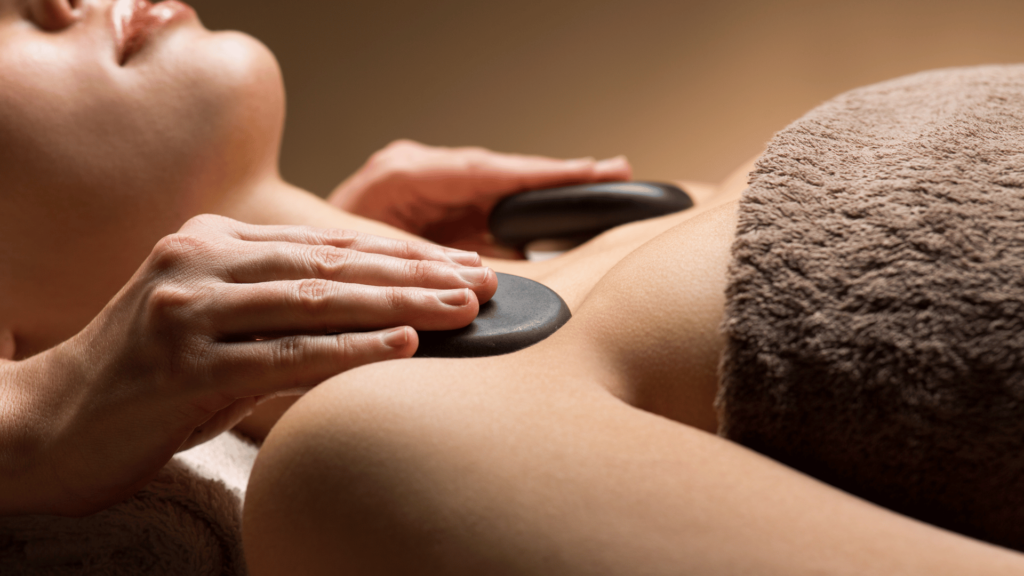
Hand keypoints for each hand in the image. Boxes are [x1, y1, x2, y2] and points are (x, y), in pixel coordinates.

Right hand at [5, 214, 494, 514]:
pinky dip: (351, 351)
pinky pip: (285, 356)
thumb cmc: (142, 380)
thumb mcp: (212, 324)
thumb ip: (275, 304)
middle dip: (416, 274)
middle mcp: (199, 262)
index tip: (459, 267)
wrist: (46, 425)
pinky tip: (404, 349)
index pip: (326, 246)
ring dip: (400, 306)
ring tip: (463, 310)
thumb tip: (375, 314)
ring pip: (317, 301)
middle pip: (332, 265)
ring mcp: (188, 312)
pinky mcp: (183, 366)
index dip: (399, 256)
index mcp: (210, 242)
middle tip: (483, 283)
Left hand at [328, 139, 631, 256]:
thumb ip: (426, 265)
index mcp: (402, 177)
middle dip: (556, 176)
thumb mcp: (370, 260)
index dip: (540, 175)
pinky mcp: (431, 213)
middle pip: (500, 175)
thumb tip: (483, 280)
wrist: (285, 271)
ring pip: (497, 190)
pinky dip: (521, 210)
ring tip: (601, 183)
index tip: (590, 172)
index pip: (485, 172)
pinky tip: (558, 212)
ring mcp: (425, 192)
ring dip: (545, 191)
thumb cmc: (320, 264)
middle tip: (615, 172)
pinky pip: (484, 209)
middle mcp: (418, 175)